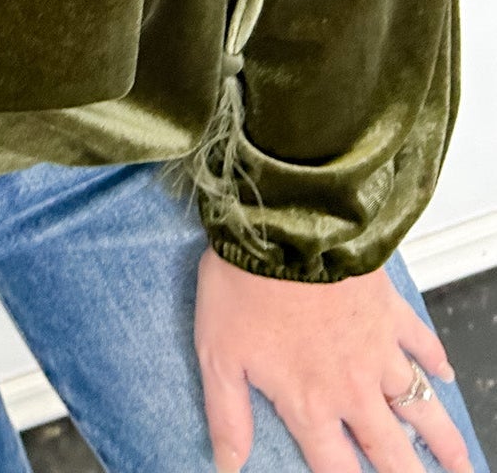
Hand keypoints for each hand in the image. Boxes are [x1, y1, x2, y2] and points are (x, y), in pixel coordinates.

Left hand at [194, 245, 471, 472]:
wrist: (283, 229)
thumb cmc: (245, 286)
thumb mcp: (218, 356)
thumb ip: (227, 415)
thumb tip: (228, 462)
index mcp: (309, 403)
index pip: (337, 468)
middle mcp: (352, 388)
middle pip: (389, 450)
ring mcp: (378, 351)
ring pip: (419, 406)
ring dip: (442, 438)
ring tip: (459, 463)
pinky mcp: (389, 312)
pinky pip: (421, 342)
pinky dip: (436, 360)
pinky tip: (445, 373)